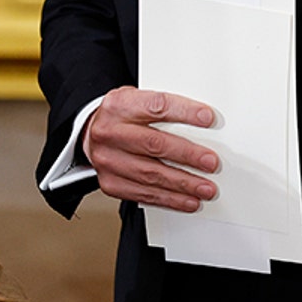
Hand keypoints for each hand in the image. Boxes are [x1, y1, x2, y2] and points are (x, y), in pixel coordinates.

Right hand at [81, 86, 220, 211]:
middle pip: (154, 144)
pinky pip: (144, 195)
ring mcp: (108, 160)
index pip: (155, 106)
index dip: (184, 112)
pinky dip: (171, 199)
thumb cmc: (122, 117)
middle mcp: (109, 132)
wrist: (91, 135)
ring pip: (151, 174)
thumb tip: (204, 120)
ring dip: (183, 184)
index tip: (208, 118)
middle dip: (187, 155)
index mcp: (119, 105)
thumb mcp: (137, 100)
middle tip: (211, 162)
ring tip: (206, 188)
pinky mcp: (111, 183)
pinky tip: (189, 200)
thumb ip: (164, 109)